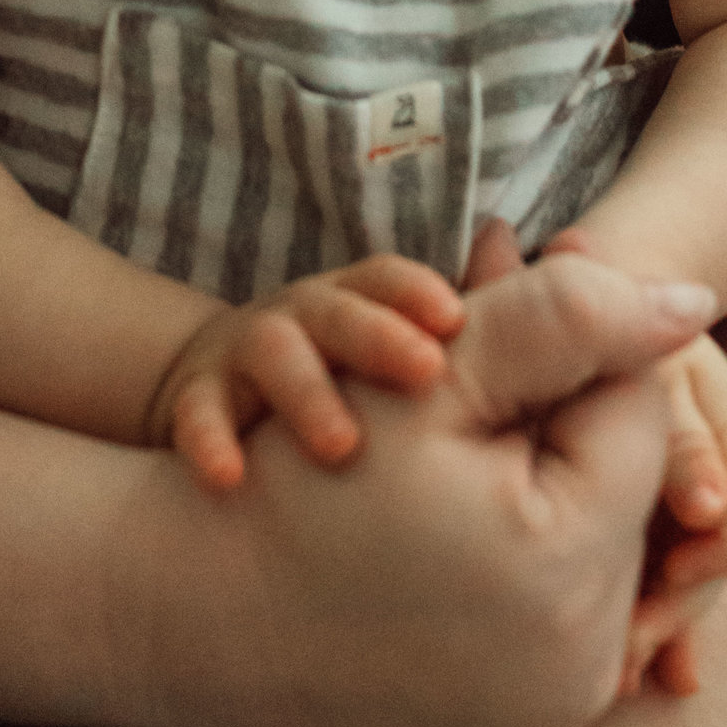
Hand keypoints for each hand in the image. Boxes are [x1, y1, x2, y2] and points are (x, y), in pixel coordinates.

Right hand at [134, 252, 717, 726]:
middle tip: (465, 370)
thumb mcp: (434, 372)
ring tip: (446, 437)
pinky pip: (550, 615)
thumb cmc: (300, 476)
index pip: (637, 409)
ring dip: (532, 477)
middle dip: (552, 413)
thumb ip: (566, 319)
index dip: (577, 336)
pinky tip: (448, 512)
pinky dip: (510, 553)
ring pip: (585, 545)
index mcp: (576, 574)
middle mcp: (582, 668)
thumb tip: (693, 299)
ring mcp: (548, 714)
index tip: (503, 300)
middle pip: (614, 483)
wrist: (192, 613)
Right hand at [149, 258, 466, 490]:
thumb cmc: (332, 381)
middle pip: (339, 311)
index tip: (456, 318)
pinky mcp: (199, 402)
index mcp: (352, 305)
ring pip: (274, 354)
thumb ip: (465, 327)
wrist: (214, 401)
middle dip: (379, 336)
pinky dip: (210, 442)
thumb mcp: (387, 350)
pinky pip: (197, 415)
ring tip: (344, 444)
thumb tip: (528, 249)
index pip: (387, 282)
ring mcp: (247, 360)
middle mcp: (301, 321)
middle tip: (427, 374)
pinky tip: (229, 478)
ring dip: (309, 394)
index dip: (419, 293)